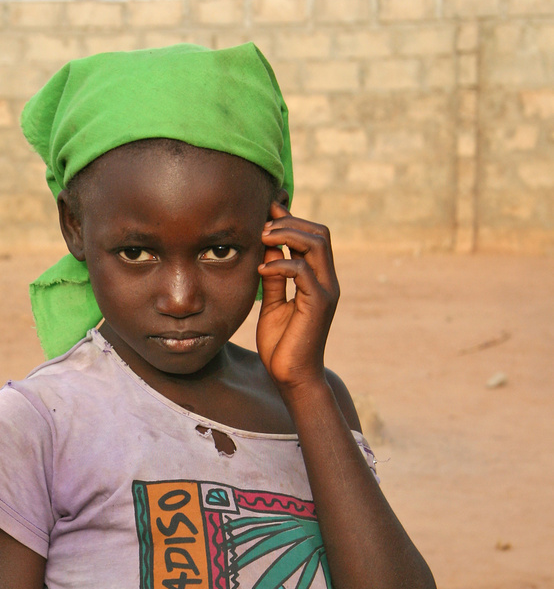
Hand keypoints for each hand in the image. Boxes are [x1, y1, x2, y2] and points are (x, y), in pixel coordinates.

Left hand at [256, 202, 339, 391]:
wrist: (291, 377)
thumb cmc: (282, 345)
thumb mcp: (273, 304)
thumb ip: (275, 277)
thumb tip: (269, 249)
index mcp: (318, 279)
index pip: (312, 237)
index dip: (292, 220)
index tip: (268, 211)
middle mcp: (327, 281)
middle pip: (320, 233)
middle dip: (290, 222)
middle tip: (262, 226)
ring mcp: (326, 291)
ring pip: (317, 244)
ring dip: (288, 235)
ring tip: (263, 239)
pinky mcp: (318, 305)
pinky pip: (303, 271)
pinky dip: (281, 265)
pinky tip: (262, 271)